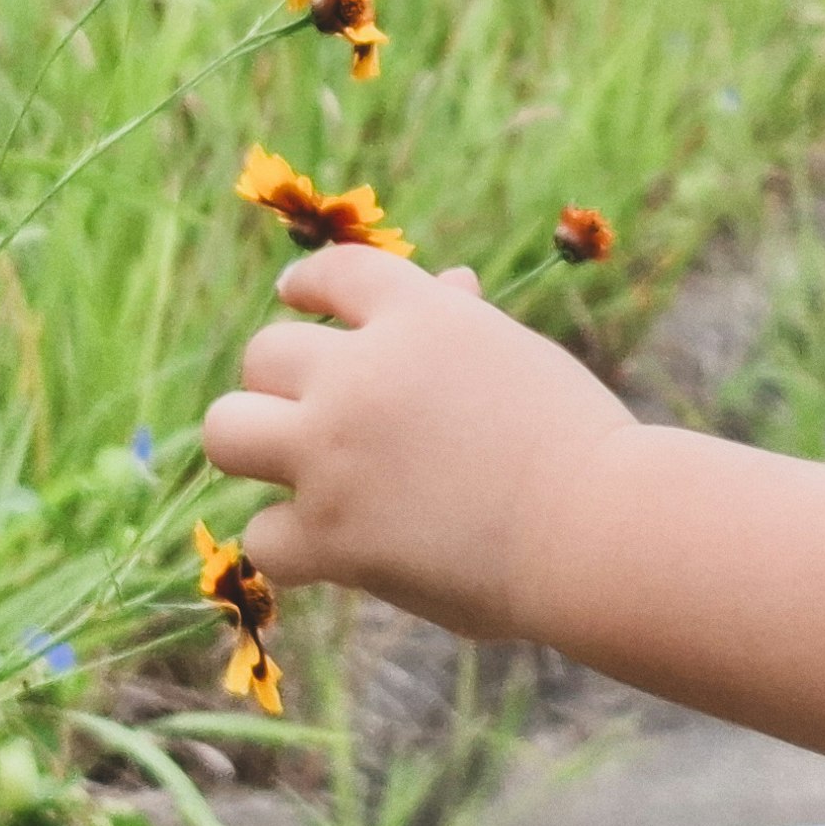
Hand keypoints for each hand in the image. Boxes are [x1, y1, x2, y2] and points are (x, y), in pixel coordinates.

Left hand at [200, 246, 638, 640]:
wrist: (597, 528)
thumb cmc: (581, 445)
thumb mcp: (520, 358)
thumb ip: (467, 325)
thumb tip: (449, 283)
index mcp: (418, 314)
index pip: (334, 273)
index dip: (305, 286)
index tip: (294, 298)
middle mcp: (361, 372)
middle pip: (264, 354)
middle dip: (282, 383)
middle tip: (305, 414)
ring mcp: (334, 451)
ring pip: (228, 431)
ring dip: (255, 449)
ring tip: (284, 474)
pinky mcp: (330, 532)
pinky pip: (263, 535)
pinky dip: (290, 547)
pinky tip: (324, 552)